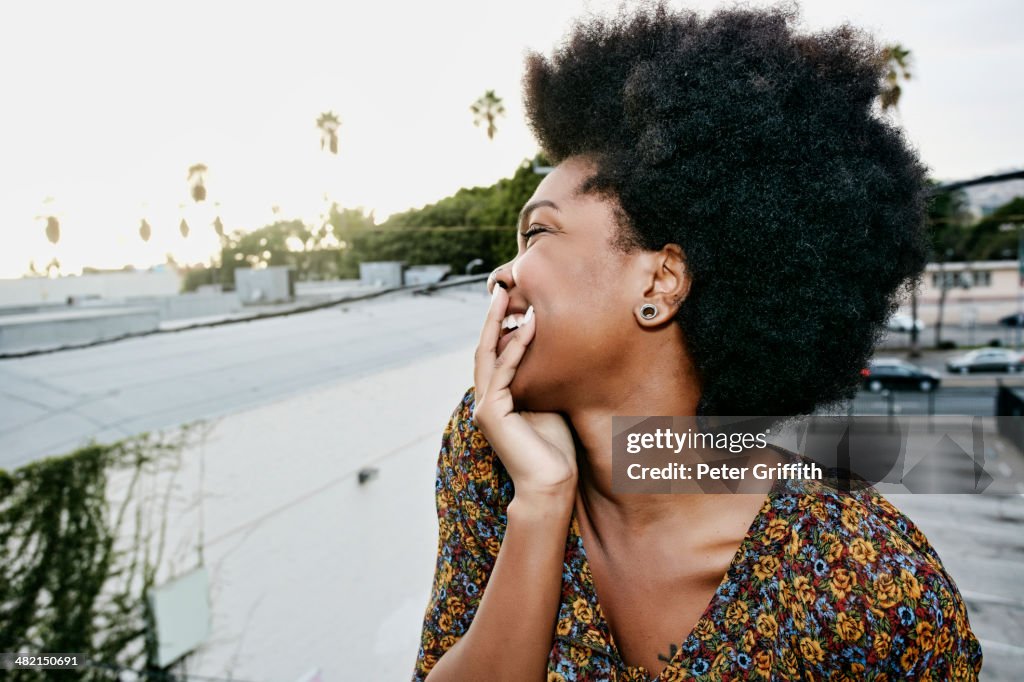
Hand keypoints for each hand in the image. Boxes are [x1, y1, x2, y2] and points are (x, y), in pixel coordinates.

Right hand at [473, 285, 577, 500]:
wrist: (552, 484)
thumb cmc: (557, 449)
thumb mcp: (551, 402)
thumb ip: (544, 378)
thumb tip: (558, 348)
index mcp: (498, 399)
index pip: (495, 354)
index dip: (501, 326)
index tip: (513, 300)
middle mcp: (486, 400)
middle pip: (484, 348)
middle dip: (493, 317)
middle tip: (501, 288)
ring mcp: (485, 407)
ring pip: (488, 355)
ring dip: (500, 323)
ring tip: (509, 296)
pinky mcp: (491, 413)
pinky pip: (503, 372)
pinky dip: (516, 347)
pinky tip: (530, 326)